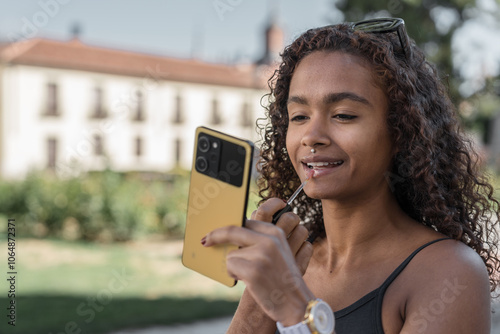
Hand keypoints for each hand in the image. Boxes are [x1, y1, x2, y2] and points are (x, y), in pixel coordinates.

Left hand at [202, 199, 314, 324]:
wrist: (296, 303)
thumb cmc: (282, 279)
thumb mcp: (278, 252)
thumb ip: (258, 240)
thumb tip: (228, 236)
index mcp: (275, 232)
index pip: (245, 221)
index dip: (229, 226)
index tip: (216, 230)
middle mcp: (269, 240)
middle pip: (232, 230)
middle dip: (215, 235)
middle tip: (205, 241)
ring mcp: (261, 254)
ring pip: (230, 253)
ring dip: (233, 266)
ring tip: (250, 275)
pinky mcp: (253, 270)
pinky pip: (230, 267)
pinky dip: (234, 275)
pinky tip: (248, 281)